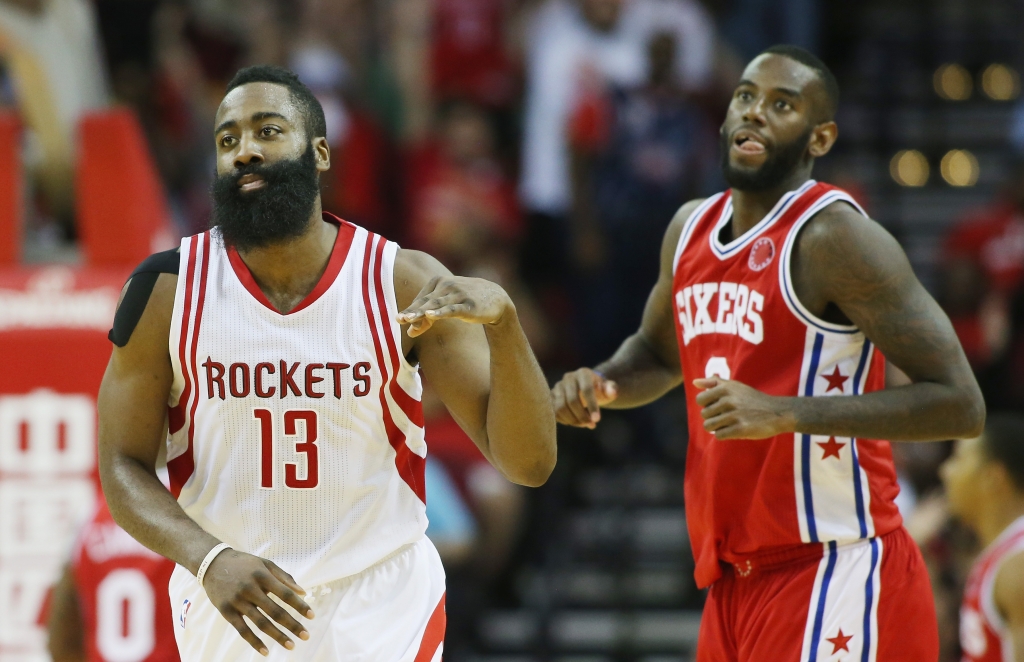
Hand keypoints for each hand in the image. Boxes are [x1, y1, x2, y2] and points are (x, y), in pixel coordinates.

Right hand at [202, 549, 313, 655]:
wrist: (212, 563)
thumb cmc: (244, 564)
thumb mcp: (265, 564)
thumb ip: (284, 577)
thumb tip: (303, 592)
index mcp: (262, 575)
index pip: (285, 593)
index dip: (299, 605)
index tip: (312, 616)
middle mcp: (250, 588)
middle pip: (275, 611)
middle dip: (292, 624)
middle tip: (306, 635)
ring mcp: (237, 601)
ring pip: (260, 623)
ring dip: (277, 636)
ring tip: (291, 645)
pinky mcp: (226, 611)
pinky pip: (242, 630)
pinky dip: (254, 642)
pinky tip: (265, 651)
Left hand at [396, 275, 512, 337]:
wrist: (496, 299)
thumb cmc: (465, 302)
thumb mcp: (445, 307)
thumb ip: (427, 317)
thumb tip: (409, 332)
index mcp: (437, 281)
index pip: (420, 299)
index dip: (411, 311)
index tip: (401, 322)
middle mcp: (446, 285)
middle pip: (426, 301)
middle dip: (412, 311)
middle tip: (398, 319)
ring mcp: (458, 294)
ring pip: (436, 304)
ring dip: (422, 312)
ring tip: (409, 318)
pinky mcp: (468, 304)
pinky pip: (452, 309)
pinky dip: (441, 312)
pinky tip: (432, 315)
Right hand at [553, 368, 617, 428]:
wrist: (586, 387)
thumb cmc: (599, 389)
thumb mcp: (608, 388)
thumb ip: (612, 389)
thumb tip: (612, 392)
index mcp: (583, 373)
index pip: (586, 390)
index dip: (592, 406)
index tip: (597, 420)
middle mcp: (568, 377)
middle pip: (572, 400)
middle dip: (582, 416)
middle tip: (592, 425)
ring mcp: (557, 386)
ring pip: (560, 407)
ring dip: (573, 420)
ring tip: (584, 424)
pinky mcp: (551, 396)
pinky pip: (554, 412)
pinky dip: (564, 420)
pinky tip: (575, 422)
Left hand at [693, 377, 794, 439]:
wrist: (777, 412)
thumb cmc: (753, 399)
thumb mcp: (735, 386)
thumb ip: (714, 383)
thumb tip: (694, 383)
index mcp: (725, 388)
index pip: (700, 400)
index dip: (707, 405)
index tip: (718, 406)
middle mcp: (728, 400)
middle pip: (704, 414)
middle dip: (713, 417)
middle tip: (726, 417)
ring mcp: (734, 415)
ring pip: (709, 426)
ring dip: (717, 427)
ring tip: (728, 424)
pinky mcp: (740, 429)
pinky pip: (719, 435)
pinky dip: (724, 434)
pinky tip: (733, 430)